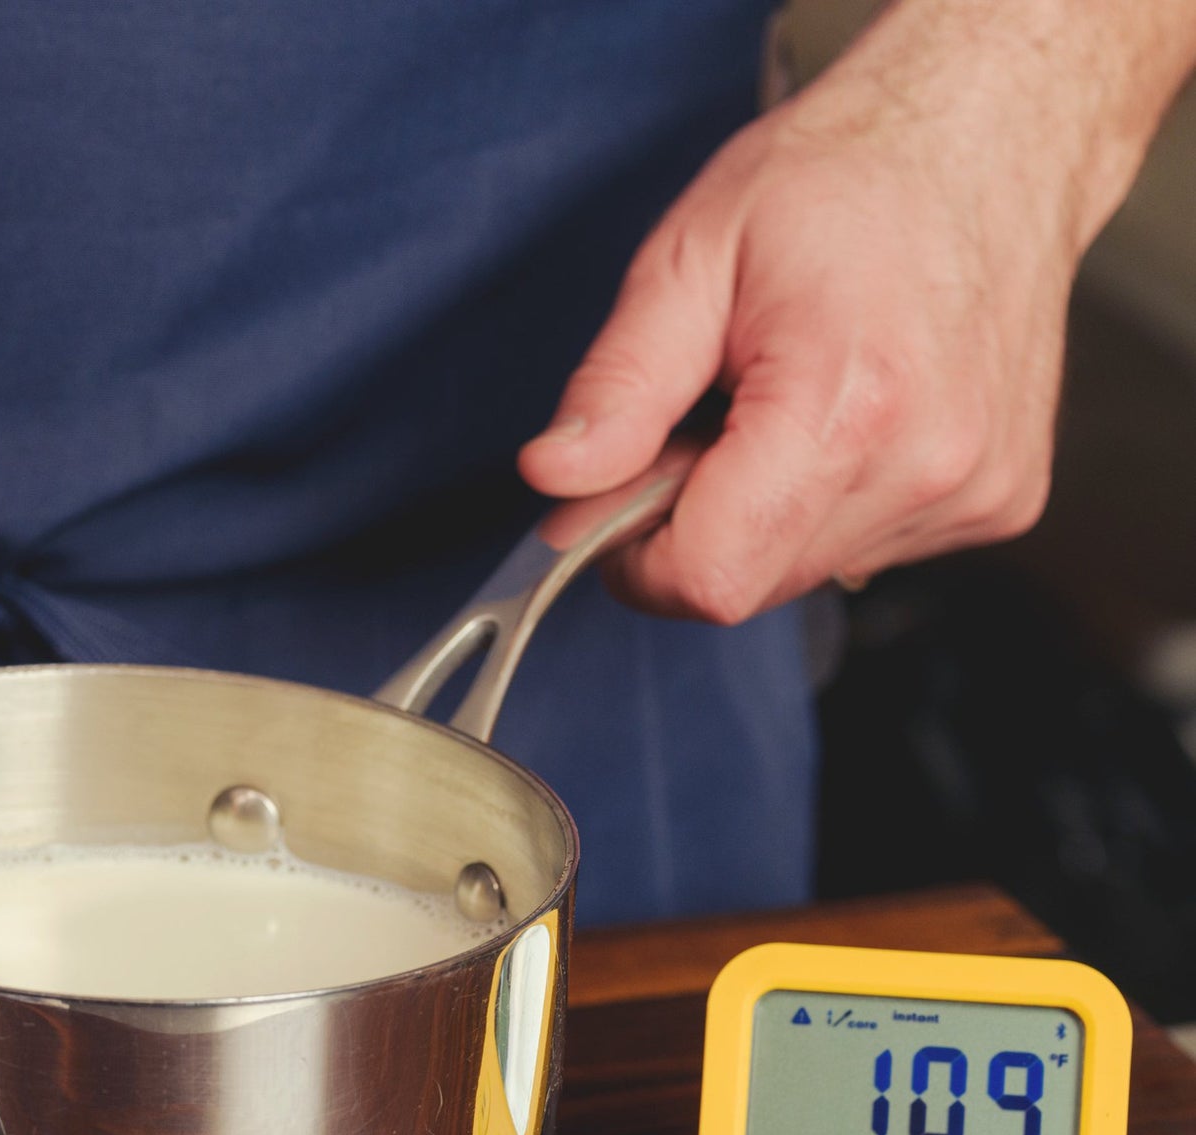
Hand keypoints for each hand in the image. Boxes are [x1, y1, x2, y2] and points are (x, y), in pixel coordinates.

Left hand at [517, 1, 1166, 624]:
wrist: (990, 133)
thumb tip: (555, 482)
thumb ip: (617, 387)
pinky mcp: (996, 502)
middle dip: (696, 526)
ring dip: (762, 514)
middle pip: (750, 584)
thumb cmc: (843, 179)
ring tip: (785, 403)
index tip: (618, 498)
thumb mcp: (690, 258)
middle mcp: (925, 462)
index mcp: (848, 402)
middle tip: (706, 421)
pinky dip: (827, 504)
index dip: (637, 558)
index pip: (710, 577)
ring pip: (804, 573)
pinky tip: (847, 417)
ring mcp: (971, 490)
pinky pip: (866, 549)